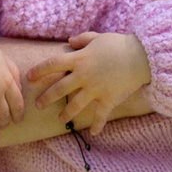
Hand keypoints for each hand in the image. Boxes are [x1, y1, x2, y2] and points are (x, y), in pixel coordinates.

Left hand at [27, 31, 152, 133]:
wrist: (141, 57)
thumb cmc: (120, 44)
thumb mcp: (98, 38)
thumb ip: (83, 39)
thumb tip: (70, 41)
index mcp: (79, 59)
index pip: (52, 64)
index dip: (39, 70)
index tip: (29, 77)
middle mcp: (83, 76)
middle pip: (59, 89)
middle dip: (46, 98)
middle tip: (38, 105)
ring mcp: (95, 89)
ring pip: (75, 105)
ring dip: (66, 113)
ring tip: (60, 119)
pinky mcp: (108, 99)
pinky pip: (100, 115)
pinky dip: (97, 125)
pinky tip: (93, 133)